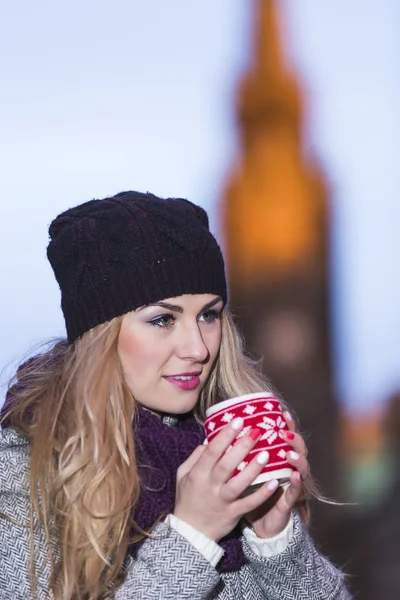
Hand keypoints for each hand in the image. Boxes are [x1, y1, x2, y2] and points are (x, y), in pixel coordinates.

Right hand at [174, 418, 281, 542]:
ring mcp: (222, 501)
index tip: (237, 420)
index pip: (212, 451)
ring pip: (239, 484)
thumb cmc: (187, 498)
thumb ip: (195, 457)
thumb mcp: (182, 475)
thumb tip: (208, 440)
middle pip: (227, 465)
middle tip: (256, 431)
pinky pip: (249, 503)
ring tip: (267, 454)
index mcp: (198, 474)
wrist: (190, 532)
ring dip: (253, 469)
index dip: (225, 435)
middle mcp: (210, 486)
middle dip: (242, 447)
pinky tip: (275, 482)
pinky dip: (262, 494)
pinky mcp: (233, 514)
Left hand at [244, 411, 309, 538]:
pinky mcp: (290, 501)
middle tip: (285, 432)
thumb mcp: (243, 471)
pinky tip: (294, 476)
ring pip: (302, 468)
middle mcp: (288, 468)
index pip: (284, 437)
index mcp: (276, 457)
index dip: (286, 424)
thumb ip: (238, 453)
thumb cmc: (250, 493)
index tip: (282, 412)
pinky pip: (296, 491)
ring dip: (298, 459)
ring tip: (290, 454)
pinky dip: (297, 483)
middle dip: (294, 439)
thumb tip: (222, 433)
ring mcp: (292, 483)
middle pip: (297, 448)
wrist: (260, 523)